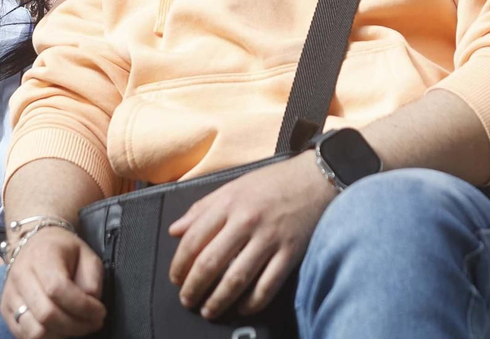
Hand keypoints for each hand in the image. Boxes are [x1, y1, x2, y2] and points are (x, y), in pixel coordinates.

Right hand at [0, 227, 103, 338]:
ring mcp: (10, 294)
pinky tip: (60, 327)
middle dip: (76, 325)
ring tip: (75, 325)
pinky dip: (47, 337)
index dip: (83, 307)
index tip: (100, 311)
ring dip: (61, 334)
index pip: (58, 289)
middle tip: (93, 323)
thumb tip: (91, 306)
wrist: (35, 243)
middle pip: (47, 314)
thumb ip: (92, 280)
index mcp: (42, 256)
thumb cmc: (64, 251)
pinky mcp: (5, 309)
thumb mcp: (87, 255)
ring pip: (35, 330)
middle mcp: (20, 275)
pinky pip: (25, 336)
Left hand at [169, 153, 335, 319]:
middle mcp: (246, 221)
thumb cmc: (272, 183)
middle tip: (187, 300)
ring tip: (209, 311)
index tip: (175, 279)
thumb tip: (175, 230)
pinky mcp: (291, 253)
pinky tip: (242, 307)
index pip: (193, 240)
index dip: (179, 265)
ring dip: (218, 300)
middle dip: (194, 288)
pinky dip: (252, 302)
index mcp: (228, 203)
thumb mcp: (232, 187)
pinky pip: (268, 285)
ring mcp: (269, 238)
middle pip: (211, 263)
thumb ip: (202, 209)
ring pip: (236, 278)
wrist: (315, 179)